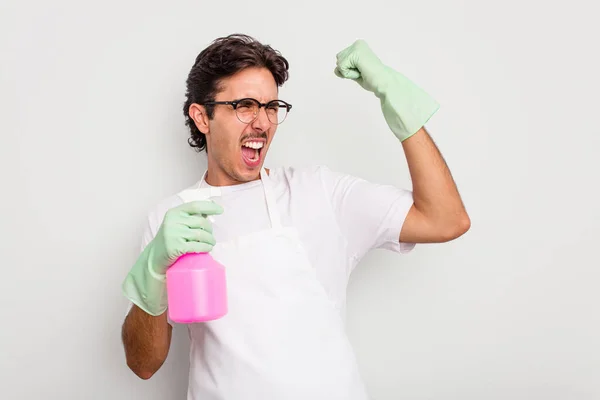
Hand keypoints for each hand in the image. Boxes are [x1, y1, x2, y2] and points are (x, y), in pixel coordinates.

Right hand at [122, 200, 223, 315]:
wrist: (155, 257)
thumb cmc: (171, 239)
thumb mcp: (178, 224)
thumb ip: (191, 217)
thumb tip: (213, 207)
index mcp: (174, 212)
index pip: (195, 206)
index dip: (210, 207)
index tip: (220, 210)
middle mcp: (172, 221)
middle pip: (201, 222)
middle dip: (210, 230)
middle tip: (211, 237)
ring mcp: (173, 234)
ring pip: (201, 234)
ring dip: (210, 240)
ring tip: (211, 244)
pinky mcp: (175, 246)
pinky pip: (197, 246)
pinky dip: (205, 247)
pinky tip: (208, 249)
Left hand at [334, 39, 439, 140]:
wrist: (384, 82)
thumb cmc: (373, 79)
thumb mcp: (355, 73)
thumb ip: (344, 70)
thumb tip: (335, 69)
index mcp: (358, 46)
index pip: (340, 59)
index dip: (348, 70)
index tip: (362, 71)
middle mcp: (357, 43)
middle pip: (338, 60)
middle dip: (347, 70)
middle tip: (362, 72)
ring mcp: (356, 47)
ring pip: (339, 63)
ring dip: (349, 72)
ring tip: (362, 72)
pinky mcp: (355, 53)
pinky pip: (341, 67)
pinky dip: (349, 74)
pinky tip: (361, 72)